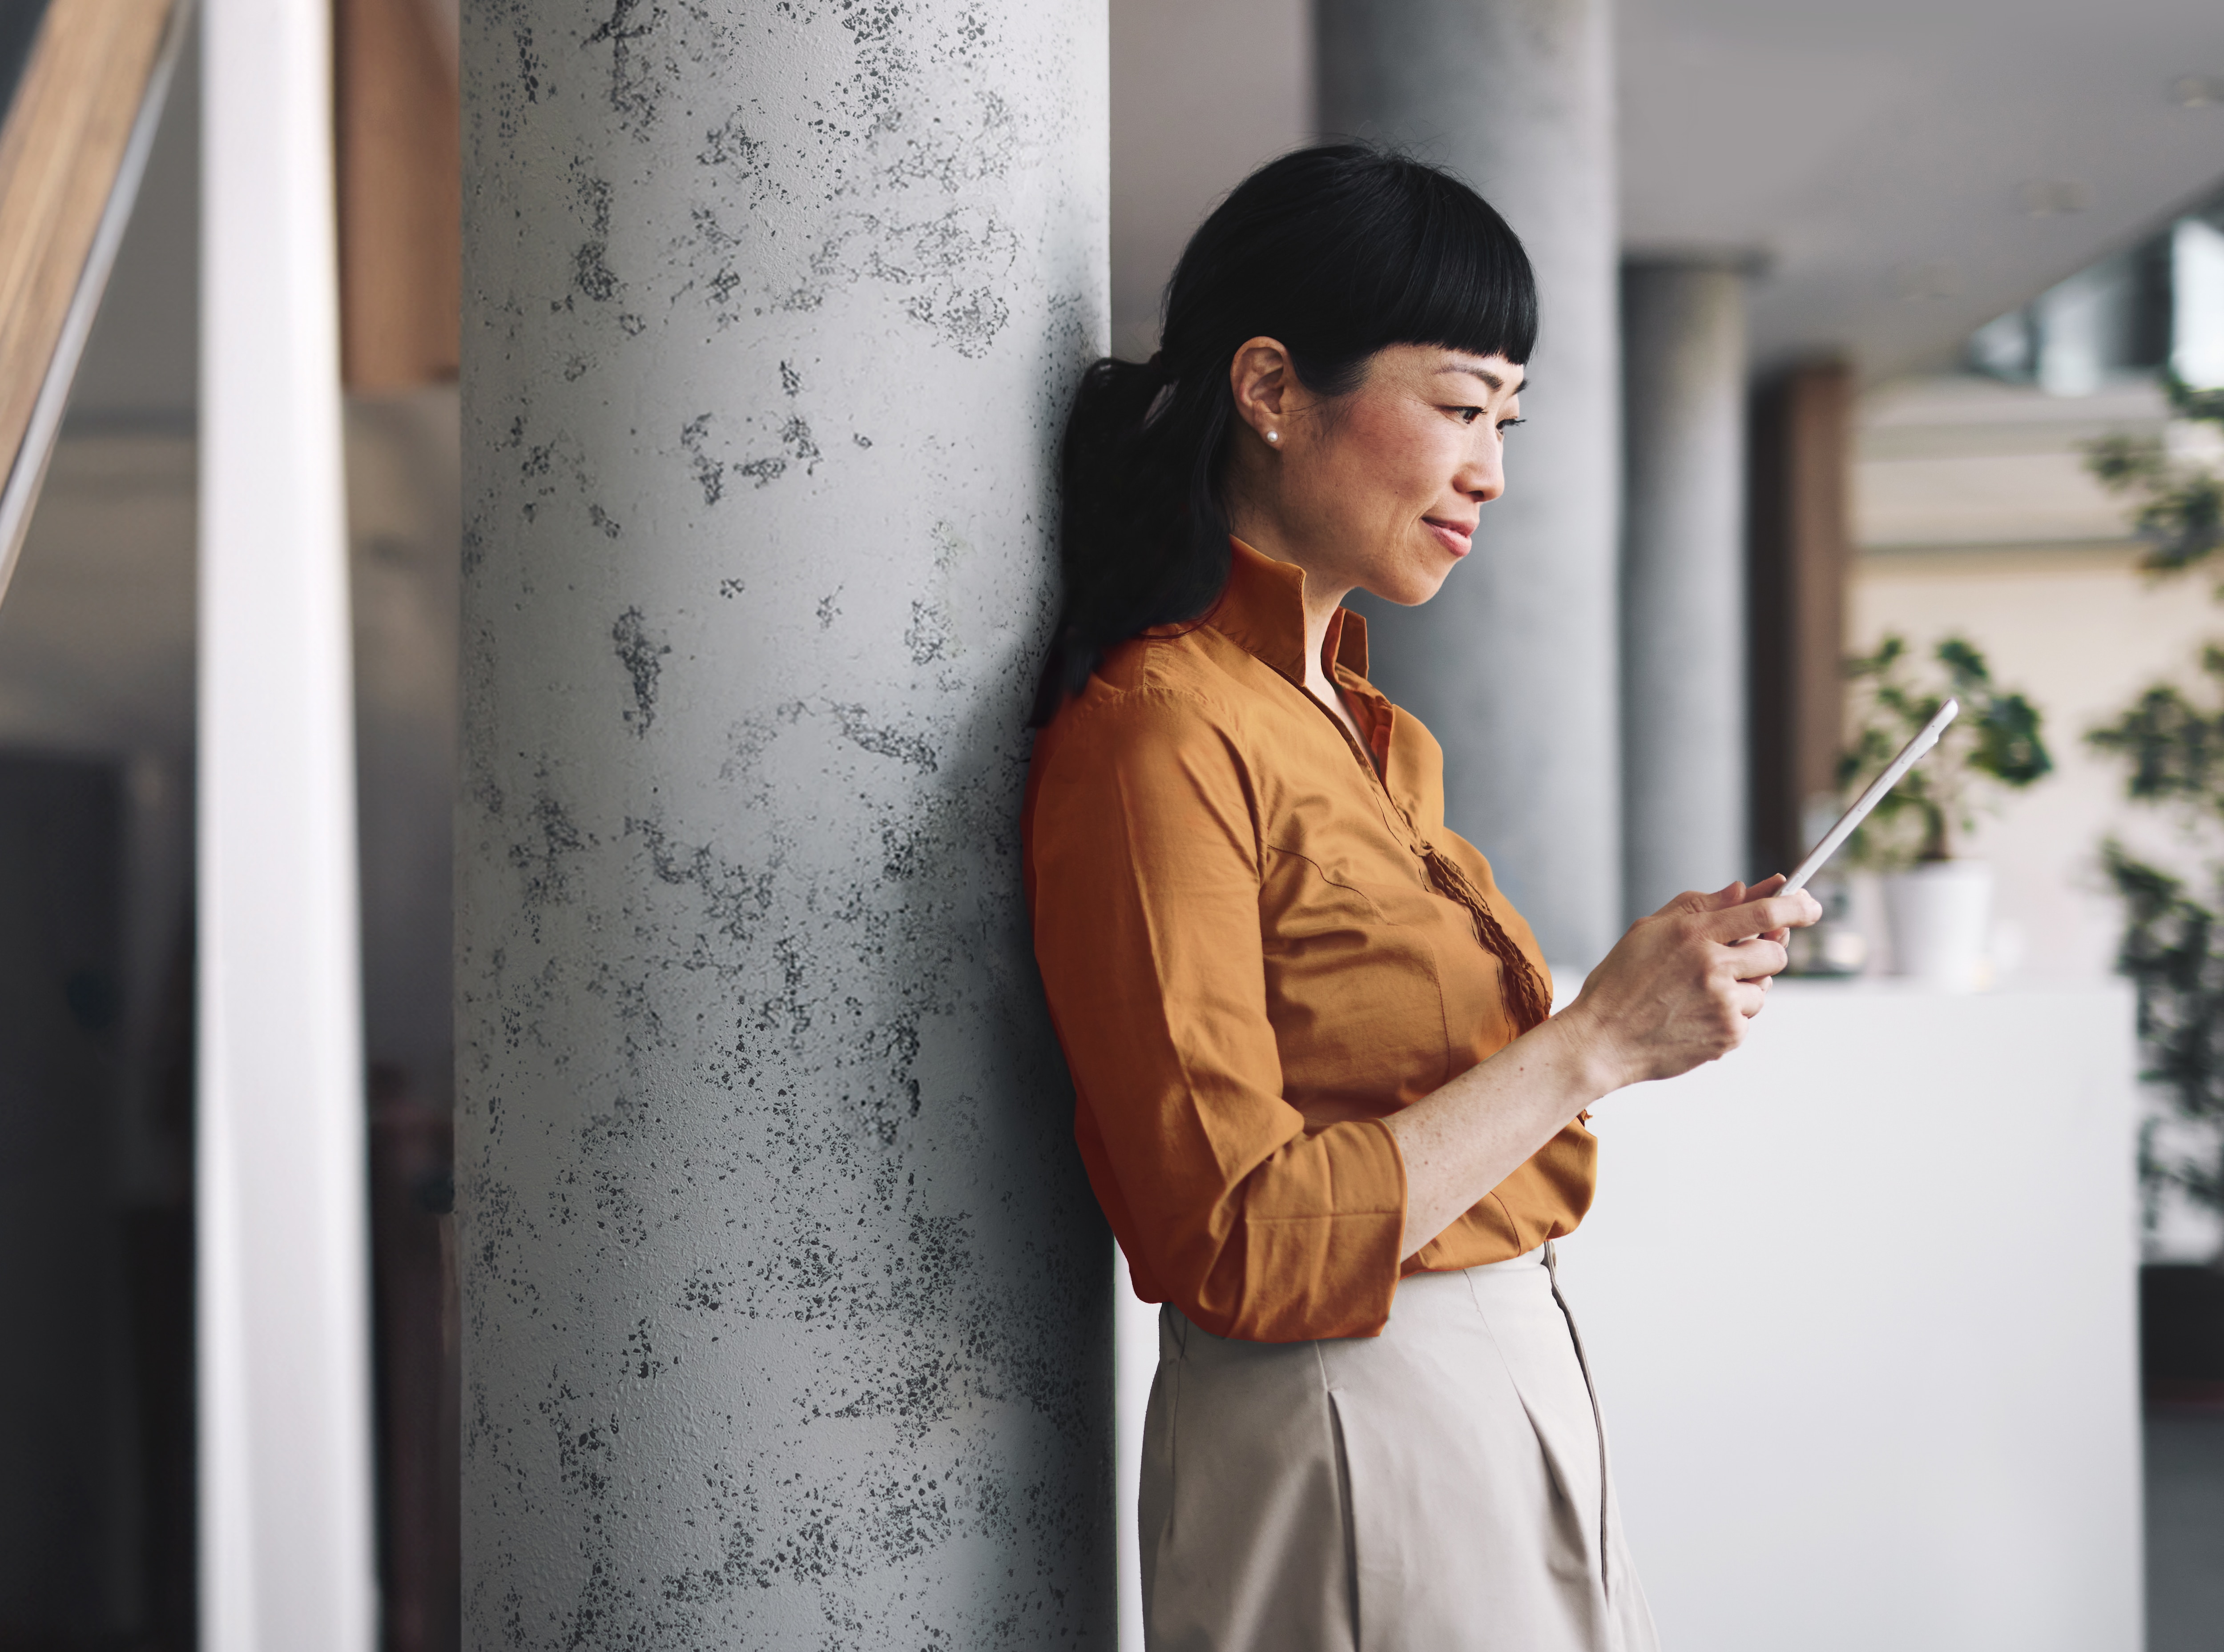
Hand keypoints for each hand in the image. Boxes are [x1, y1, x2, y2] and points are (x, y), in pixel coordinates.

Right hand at [1556, 877, 1821, 1091]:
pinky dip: (1730, 1015)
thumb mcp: (1650, 930)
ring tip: (1699, 994)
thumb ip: (1700, 906)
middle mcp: (1713, 966)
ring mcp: (1723, 1003)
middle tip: (1740, 959)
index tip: (1810, 904)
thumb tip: (1744, 890)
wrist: (1602, 1040)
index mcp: (1693, 934)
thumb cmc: (1620, 981)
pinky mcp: (1728, 1034)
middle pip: (1776, 952)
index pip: (1764, 913)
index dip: (1796, 906)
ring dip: (1743, 988)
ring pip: (1763, 988)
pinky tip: (1695, 1015)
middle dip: (1767, 952)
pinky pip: (1748, 1017)